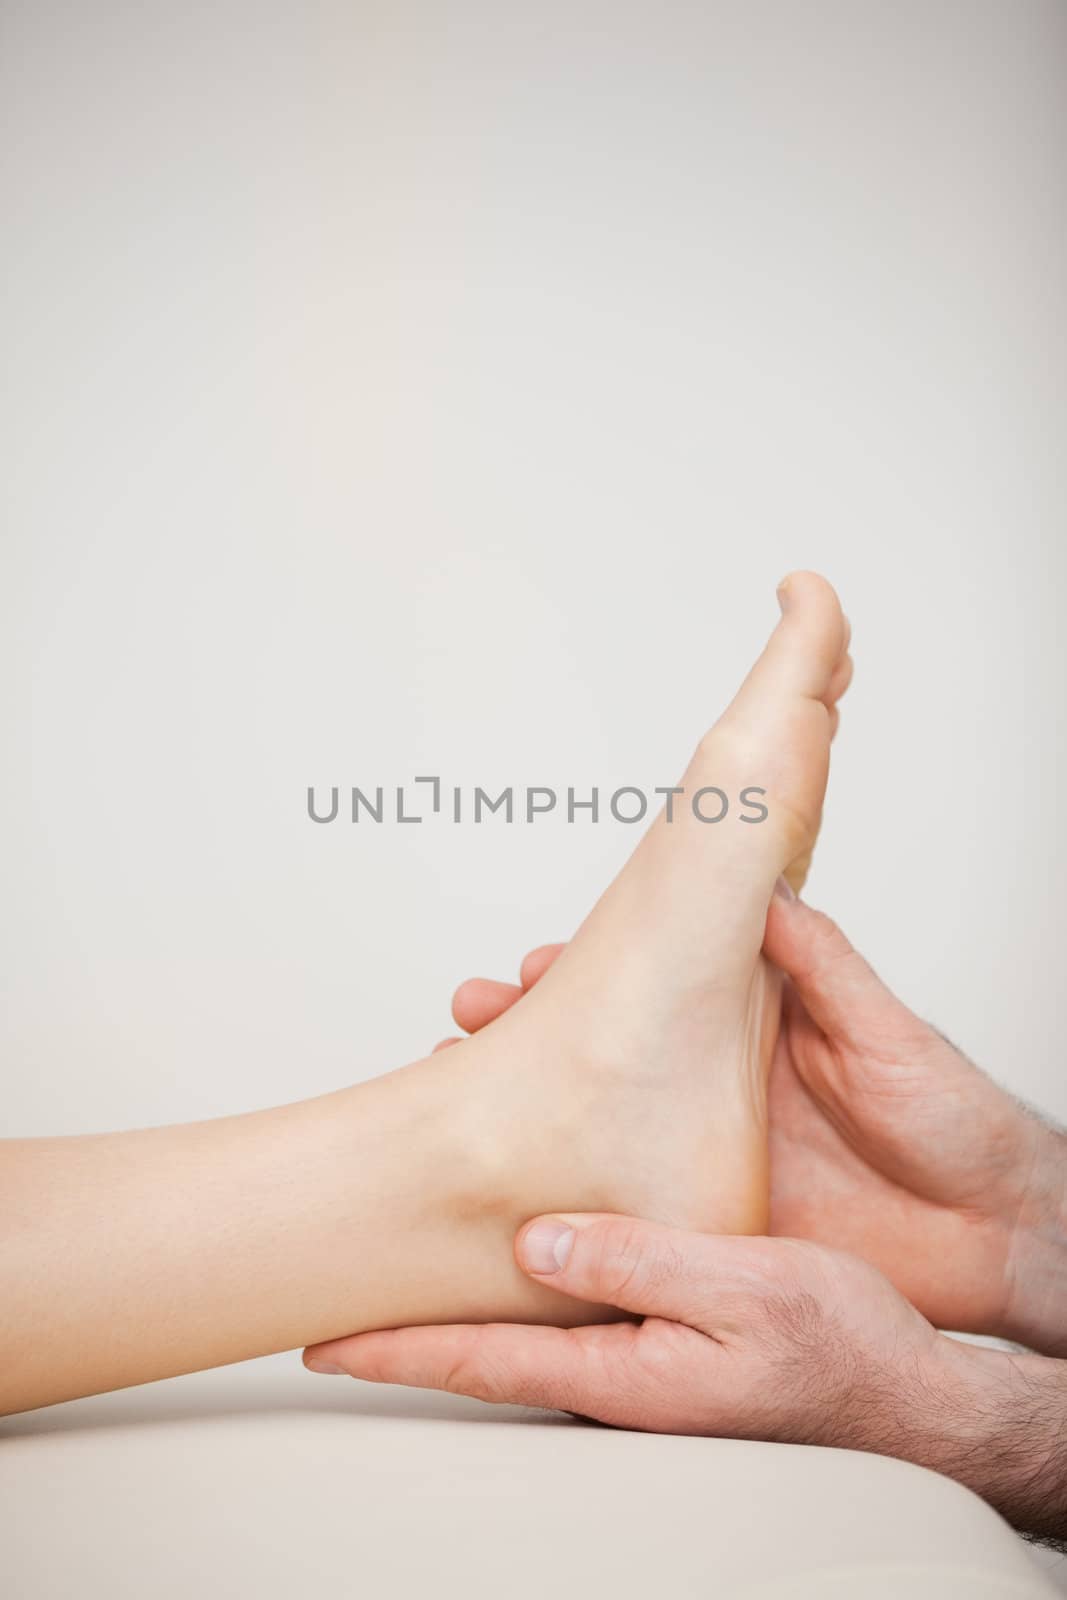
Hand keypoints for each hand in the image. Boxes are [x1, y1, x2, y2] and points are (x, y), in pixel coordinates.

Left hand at [306, 1213, 1066, 1545]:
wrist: (905, 1389)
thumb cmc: (839, 1351)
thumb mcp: (743, 1291)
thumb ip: (636, 1263)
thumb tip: (535, 1241)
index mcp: (621, 1369)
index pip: (478, 1362)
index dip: (392, 1350)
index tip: (319, 1340)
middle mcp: (614, 1368)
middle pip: (482, 1344)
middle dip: (405, 1318)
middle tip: (338, 1284)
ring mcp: (636, 1355)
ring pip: (520, 1316)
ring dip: (456, 1286)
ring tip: (403, 1243)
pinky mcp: (661, 1331)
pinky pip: (567, 1300)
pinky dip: (517, 1269)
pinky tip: (512, 1237)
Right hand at [435, 894, 1066, 1353]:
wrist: (994, 1236)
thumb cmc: (955, 1126)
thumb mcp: (887, 1035)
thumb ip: (823, 966)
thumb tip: (768, 888)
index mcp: (756, 1027)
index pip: (653, 987)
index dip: (590, 975)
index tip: (532, 967)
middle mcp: (719, 1086)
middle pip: (610, 1053)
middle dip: (532, 1034)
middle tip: (468, 1023)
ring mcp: (712, 1152)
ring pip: (605, 1124)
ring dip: (539, 1107)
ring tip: (470, 1092)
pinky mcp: (719, 1215)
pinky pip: (634, 1200)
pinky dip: (575, 1192)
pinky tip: (527, 1185)